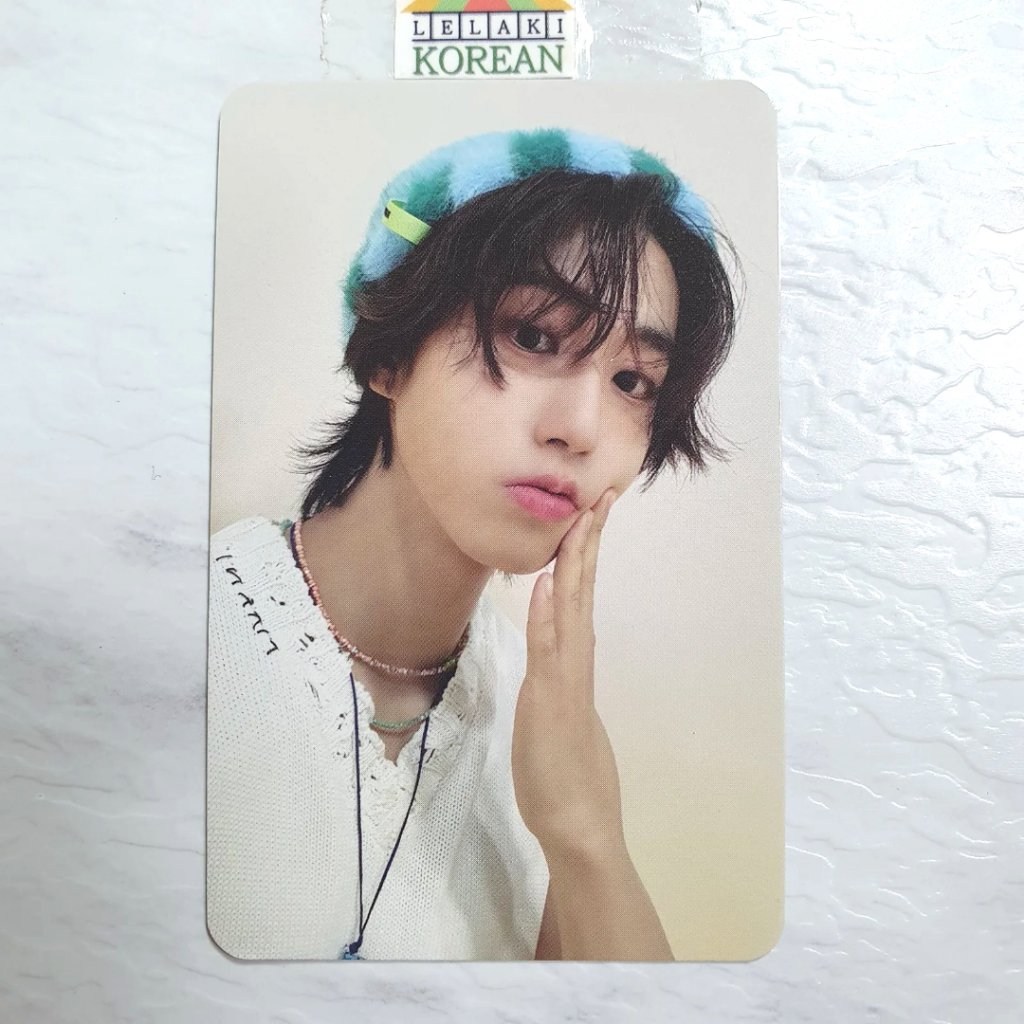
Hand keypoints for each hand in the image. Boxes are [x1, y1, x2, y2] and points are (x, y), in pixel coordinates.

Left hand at [511, 488, 624, 858]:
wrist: (578, 823)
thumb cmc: (564, 772)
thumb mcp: (554, 712)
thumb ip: (555, 676)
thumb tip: (553, 648)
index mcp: (572, 661)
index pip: (577, 595)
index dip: (582, 552)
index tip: (588, 512)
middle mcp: (574, 662)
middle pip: (581, 591)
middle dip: (588, 542)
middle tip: (600, 495)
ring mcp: (566, 681)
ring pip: (571, 612)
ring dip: (575, 565)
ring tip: (581, 521)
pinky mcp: (555, 704)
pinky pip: (550, 653)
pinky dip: (548, 618)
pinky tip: (547, 586)